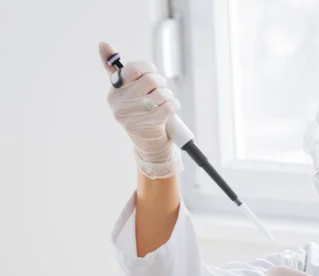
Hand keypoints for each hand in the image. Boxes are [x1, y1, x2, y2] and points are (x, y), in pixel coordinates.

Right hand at [98, 42, 181, 178]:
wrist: (150, 147)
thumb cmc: (140, 114)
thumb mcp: (127, 93)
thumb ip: (115, 69)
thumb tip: (103, 44)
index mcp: (114, 93)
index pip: (132, 69)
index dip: (148, 69)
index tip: (152, 74)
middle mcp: (120, 104)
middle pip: (151, 80)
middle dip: (161, 84)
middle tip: (160, 93)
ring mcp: (134, 116)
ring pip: (162, 93)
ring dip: (168, 97)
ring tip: (164, 104)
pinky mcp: (150, 125)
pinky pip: (170, 105)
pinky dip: (175, 106)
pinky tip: (171, 111)